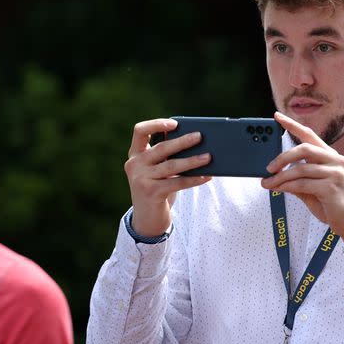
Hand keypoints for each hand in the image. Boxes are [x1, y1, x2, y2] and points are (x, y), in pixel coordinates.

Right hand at [125, 119, 211, 236]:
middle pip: (161, 148)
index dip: (156, 124)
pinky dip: (194, 179)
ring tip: (208, 157)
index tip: (174, 123)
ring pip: (171, 165)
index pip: (140, 131)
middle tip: (200, 136)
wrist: (147, 220)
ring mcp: (141, 179)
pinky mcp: (151, 192)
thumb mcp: (157, 170)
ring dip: (192, 160)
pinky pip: (177, 183)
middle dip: (182, 141)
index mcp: (135, 154)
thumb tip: (196, 143)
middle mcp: (135, 165)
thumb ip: (166, 157)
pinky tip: (206, 176)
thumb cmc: (157, 189)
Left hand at [261, 112, 343, 246]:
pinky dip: (286, 186)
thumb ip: (297, 179)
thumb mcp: (312, 189)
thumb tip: (274, 175)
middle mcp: (336, 160)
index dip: (292, 125)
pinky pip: (302, 184)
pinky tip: (278, 190)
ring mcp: (336, 173)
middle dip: (282, 157)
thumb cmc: (331, 205)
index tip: (276, 116)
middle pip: (304, 148)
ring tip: (267, 184)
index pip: (310, 135)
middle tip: (268, 168)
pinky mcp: (332, 187)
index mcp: (331, 157)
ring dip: (280, 177)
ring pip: (300, 169)